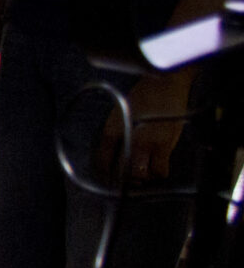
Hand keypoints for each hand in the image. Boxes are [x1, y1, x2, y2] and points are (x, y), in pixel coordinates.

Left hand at [107, 71, 192, 185]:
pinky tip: (156, 170)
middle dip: (122, 180)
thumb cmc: (142, 96)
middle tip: (126, 182)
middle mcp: (128, 138)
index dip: (103, 173)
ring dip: (140, 179)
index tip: (106, 178)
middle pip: (121, 171)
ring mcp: (147, 142)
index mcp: (112, 129)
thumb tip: (113, 153)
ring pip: (140, 174)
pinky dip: (158, 175)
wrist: (165, 84)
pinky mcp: (166, 144)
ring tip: (142, 176)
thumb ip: (115, 132)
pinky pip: (160, 171)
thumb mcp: (120, 112)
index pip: (102, 159)